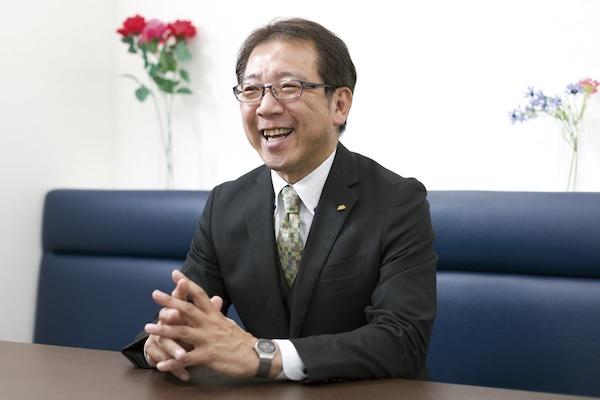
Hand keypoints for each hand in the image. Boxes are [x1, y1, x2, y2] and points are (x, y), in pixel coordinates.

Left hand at [145, 274, 272, 377]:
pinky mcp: (208, 356)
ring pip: (183, 332)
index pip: (200, 295)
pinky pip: (187, 359)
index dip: (187, 283)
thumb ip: (217, 312)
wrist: (255, 356)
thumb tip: (214, 299)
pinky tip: (161, 365)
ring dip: (164, 331)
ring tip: (148, 329)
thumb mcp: (228, 322)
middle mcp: (210, 324)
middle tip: (155, 294)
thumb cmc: (241, 340)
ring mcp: (208, 339)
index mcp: (214, 315)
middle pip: (187, 309)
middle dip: (170, 301)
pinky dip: (173, 362)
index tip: (175, 274)